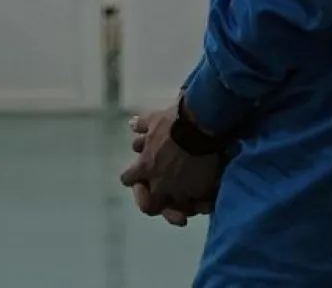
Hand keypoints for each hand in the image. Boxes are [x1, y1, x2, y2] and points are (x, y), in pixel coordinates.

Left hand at [121, 104, 222, 224]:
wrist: (202, 127)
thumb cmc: (175, 122)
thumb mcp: (155, 119)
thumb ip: (143, 125)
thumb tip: (133, 124)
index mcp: (145, 167)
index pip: (128, 180)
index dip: (133, 177)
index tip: (140, 171)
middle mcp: (159, 184)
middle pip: (148, 206)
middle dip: (153, 201)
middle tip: (160, 194)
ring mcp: (180, 192)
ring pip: (174, 212)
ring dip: (178, 207)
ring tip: (185, 203)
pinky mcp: (200, 193)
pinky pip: (196, 207)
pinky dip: (199, 204)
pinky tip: (203, 200)